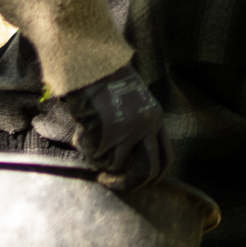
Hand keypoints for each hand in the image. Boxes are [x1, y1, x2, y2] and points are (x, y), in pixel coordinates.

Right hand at [28, 67, 168, 189]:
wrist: (92, 63)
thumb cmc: (108, 81)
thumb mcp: (135, 103)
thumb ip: (138, 128)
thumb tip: (128, 162)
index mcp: (156, 119)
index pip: (165, 159)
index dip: (153, 177)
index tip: (139, 183)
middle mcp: (147, 126)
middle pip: (146, 171)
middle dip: (126, 183)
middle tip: (109, 181)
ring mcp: (129, 130)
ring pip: (115, 164)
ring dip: (98, 158)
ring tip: (88, 140)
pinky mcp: (108, 131)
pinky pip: (95, 154)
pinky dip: (85, 147)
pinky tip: (80, 132)